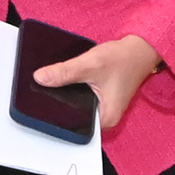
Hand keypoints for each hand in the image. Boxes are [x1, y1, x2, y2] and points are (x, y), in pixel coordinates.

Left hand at [36, 30, 162, 124]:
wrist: (139, 49)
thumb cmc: (124, 59)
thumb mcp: (90, 64)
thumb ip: (64, 72)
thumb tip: (40, 78)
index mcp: (105, 119)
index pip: (72, 126)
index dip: (52, 117)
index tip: (35, 109)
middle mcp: (103, 119)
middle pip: (70, 117)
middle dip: (54, 106)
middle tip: (36, 95)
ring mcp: (101, 110)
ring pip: (72, 108)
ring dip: (61, 98)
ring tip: (45, 89)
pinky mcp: (97, 101)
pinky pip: (77, 101)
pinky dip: (68, 93)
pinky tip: (57, 85)